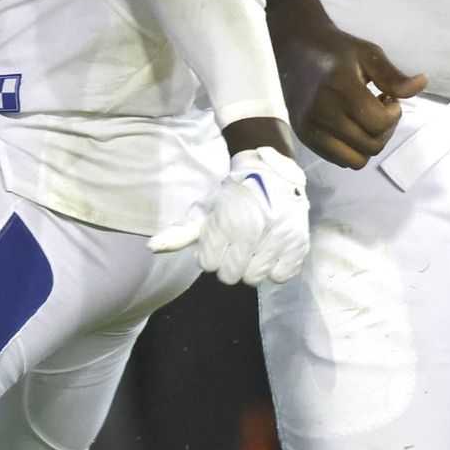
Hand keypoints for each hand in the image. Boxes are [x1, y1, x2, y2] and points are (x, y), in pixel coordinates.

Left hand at [148, 147, 309, 284]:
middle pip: (231, 276)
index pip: (208, 264)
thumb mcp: (205, 209)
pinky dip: (275, 267)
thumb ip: (181, 232)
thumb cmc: (233, 194)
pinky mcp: (297, 242)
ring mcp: (277, 237)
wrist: (270, 170)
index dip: (210, 255)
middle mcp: (252, 230)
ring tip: (255, 248)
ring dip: (252, 267)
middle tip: (237, 246)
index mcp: (226, 221)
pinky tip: (272, 251)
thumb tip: (152, 248)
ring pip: (255, 278)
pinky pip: (281, 276)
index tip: (219, 241)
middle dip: (230, 264)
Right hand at [271, 0, 425, 169]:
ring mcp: (311, 129)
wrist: (296, 50)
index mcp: (340, 89)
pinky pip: (339, 160)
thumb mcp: (369, 55)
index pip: (379, 123)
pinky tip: (350, 125)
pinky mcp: (304, 138)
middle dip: (384, 129)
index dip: (393, 113)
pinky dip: (352, 149)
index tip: (388, 97)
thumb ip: (393, 76)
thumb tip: (422, 84)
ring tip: (365, 120)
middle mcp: (322, 114)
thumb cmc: (338, 50)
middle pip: (371, 145)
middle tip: (379, 107)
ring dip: (368, 144)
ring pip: (355, 161)